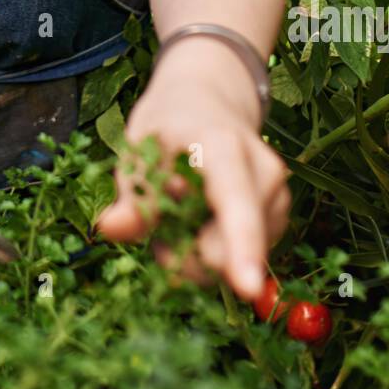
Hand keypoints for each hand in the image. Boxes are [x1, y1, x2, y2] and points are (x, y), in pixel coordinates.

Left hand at [94, 41, 290, 302]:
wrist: (209, 100)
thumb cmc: (168, 125)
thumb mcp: (138, 149)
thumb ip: (131, 194)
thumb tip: (108, 229)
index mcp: (224, 145)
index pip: (236, 200)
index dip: (241, 246)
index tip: (247, 289)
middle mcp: (263, 170)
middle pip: (232, 246)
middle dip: (188, 257)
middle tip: (156, 230)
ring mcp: (278, 195)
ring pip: (235, 260)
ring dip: (198, 254)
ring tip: (179, 214)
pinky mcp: (280, 216)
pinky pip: (242, 258)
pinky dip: (214, 252)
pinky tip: (201, 220)